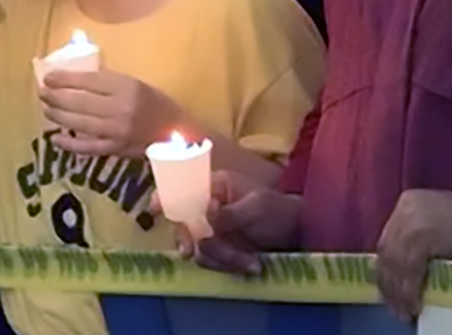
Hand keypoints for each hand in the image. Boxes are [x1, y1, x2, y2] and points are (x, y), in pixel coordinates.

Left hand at [40, 70, 179, 157]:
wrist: (177, 132)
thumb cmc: (156, 103)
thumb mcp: (135, 84)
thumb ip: (108, 82)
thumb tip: (75, 79)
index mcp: (127, 87)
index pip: (89, 81)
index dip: (65, 79)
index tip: (49, 77)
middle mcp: (120, 108)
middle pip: (80, 102)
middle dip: (56, 97)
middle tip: (42, 93)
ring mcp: (117, 131)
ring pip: (79, 123)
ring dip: (58, 116)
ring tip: (46, 109)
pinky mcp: (115, 149)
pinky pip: (87, 146)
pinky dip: (69, 143)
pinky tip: (56, 137)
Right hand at [167, 171, 300, 274]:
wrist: (297, 233)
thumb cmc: (277, 210)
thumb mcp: (255, 207)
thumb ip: (228, 212)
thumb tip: (206, 210)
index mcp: (214, 186)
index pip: (183, 187)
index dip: (165, 196)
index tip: (154, 209)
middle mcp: (208, 207)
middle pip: (185, 224)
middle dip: (193, 241)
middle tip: (192, 252)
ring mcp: (213, 229)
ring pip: (199, 247)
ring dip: (221, 258)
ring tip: (249, 262)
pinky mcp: (221, 248)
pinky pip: (211, 261)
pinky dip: (229, 266)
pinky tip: (252, 265)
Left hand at [376, 188, 451, 321]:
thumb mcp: (440, 226)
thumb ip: (421, 241)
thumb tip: (405, 273)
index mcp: (407, 202)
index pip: (386, 241)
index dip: (384, 268)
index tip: (387, 289)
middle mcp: (405, 210)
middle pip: (386, 252)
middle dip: (388, 282)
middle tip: (394, 306)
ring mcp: (414, 222)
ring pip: (396, 263)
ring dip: (398, 291)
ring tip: (404, 311)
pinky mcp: (425, 237)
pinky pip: (411, 269)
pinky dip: (410, 289)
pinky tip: (415, 304)